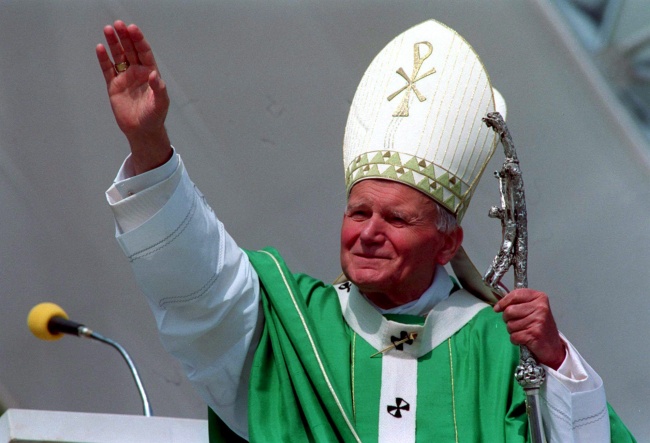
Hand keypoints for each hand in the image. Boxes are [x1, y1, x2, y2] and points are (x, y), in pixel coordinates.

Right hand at [96, 20, 171, 173]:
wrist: (142, 131)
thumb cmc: (154, 117)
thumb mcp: (160, 103)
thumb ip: (159, 88)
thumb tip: (155, 75)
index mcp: (150, 73)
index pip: (144, 53)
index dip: (139, 40)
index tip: (133, 29)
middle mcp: (137, 73)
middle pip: (130, 50)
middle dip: (125, 37)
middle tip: (118, 24)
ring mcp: (125, 78)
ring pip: (118, 56)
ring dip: (113, 44)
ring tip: (108, 29)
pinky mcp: (114, 86)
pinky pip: (108, 70)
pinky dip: (104, 59)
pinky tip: (100, 48)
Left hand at [493, 288, 565, 369]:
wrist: (552, 346)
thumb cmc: (539, 326)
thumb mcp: (532, 308)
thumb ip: (518, 303)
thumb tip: (498, 305)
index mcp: (539, 297)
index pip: (515, 294)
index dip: (503, 302)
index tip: (498, 308)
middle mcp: (540, 307)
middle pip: (509, 310)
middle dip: (507, 319)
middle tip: (517, 322)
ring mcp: (538, 321)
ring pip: (510, 325)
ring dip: (513, 331)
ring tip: (523, 331)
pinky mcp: (534, 334)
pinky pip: (514, 336)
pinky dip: (516, 340)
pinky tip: (524, 338)